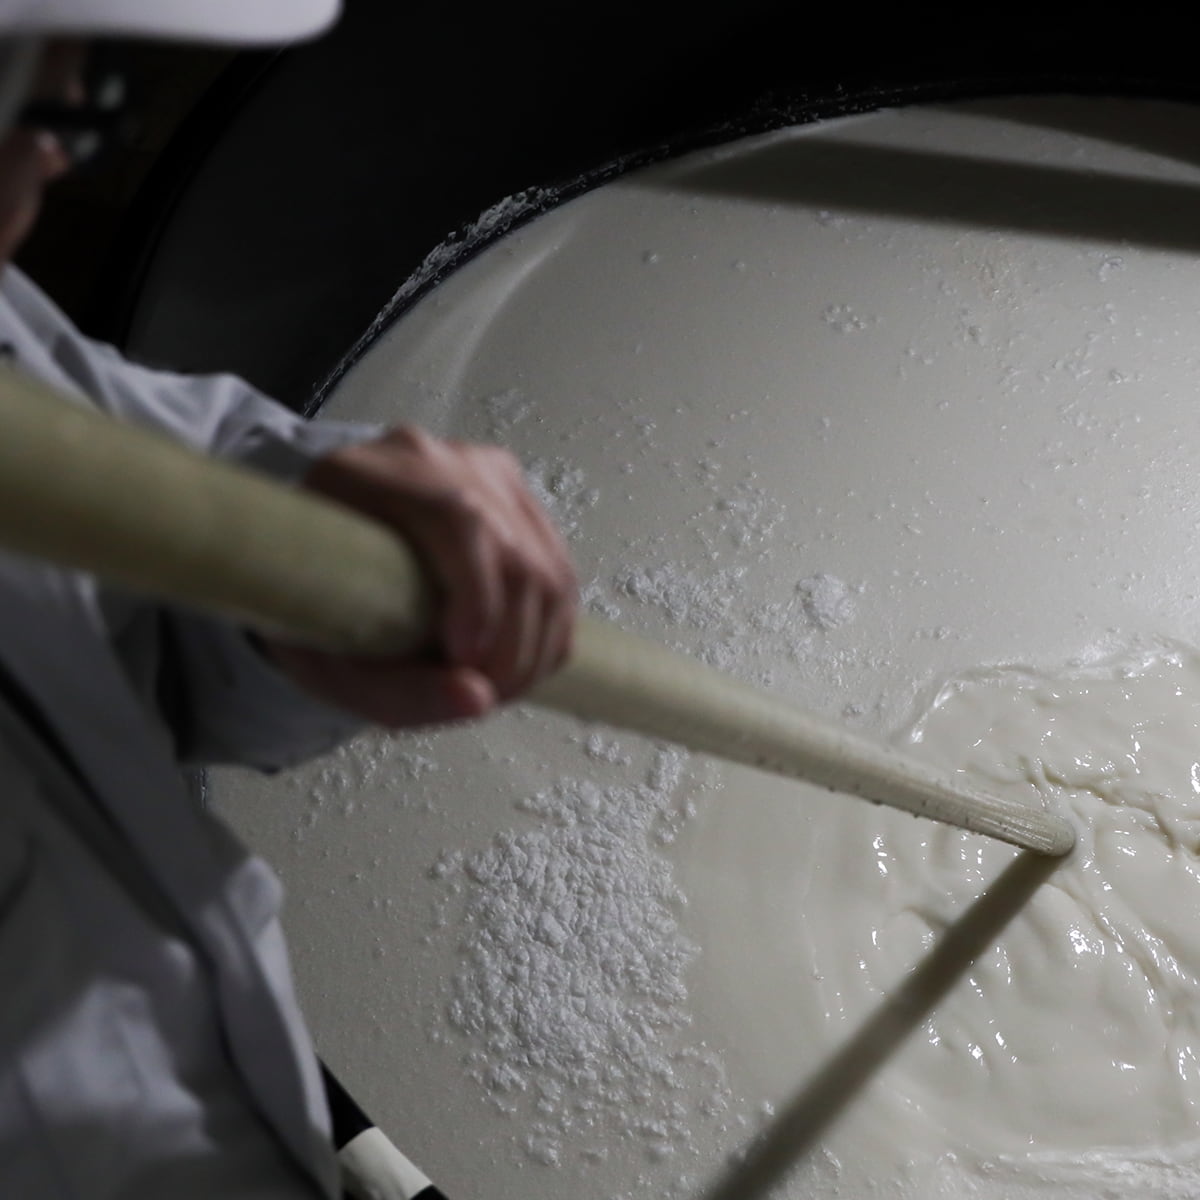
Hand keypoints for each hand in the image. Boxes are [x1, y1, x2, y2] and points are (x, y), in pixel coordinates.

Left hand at [260, 426, 576, 726]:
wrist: (323, 566)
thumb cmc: (320, 614)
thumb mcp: (332, 669)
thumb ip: (397, 692)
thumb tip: (479, 699)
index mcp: (365, 476)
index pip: (458, 519)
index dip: (478, 597)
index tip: (465, 661)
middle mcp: (436, 461)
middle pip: (517, 556)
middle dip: (512, 648)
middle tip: (481, 695)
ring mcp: (487, 474)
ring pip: (551, 571)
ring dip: (535, 650)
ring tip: (496, 687)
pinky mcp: (519, 498)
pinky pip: (562, 577)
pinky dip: (548, 635)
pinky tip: (514, 662)